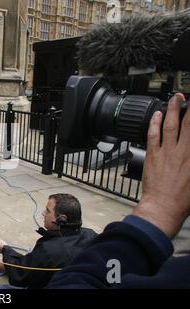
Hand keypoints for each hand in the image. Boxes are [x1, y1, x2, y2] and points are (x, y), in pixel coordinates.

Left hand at [134, 93, 189, 237]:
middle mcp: (183, 151)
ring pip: (170, 125)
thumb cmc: (183, 198)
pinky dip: (155, 123)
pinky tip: (157, 115)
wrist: (164, 207)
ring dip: (173, 109)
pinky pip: (153, 135)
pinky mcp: (152, 155)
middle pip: (188, 123)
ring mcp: (167, 152)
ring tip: (175, 98)